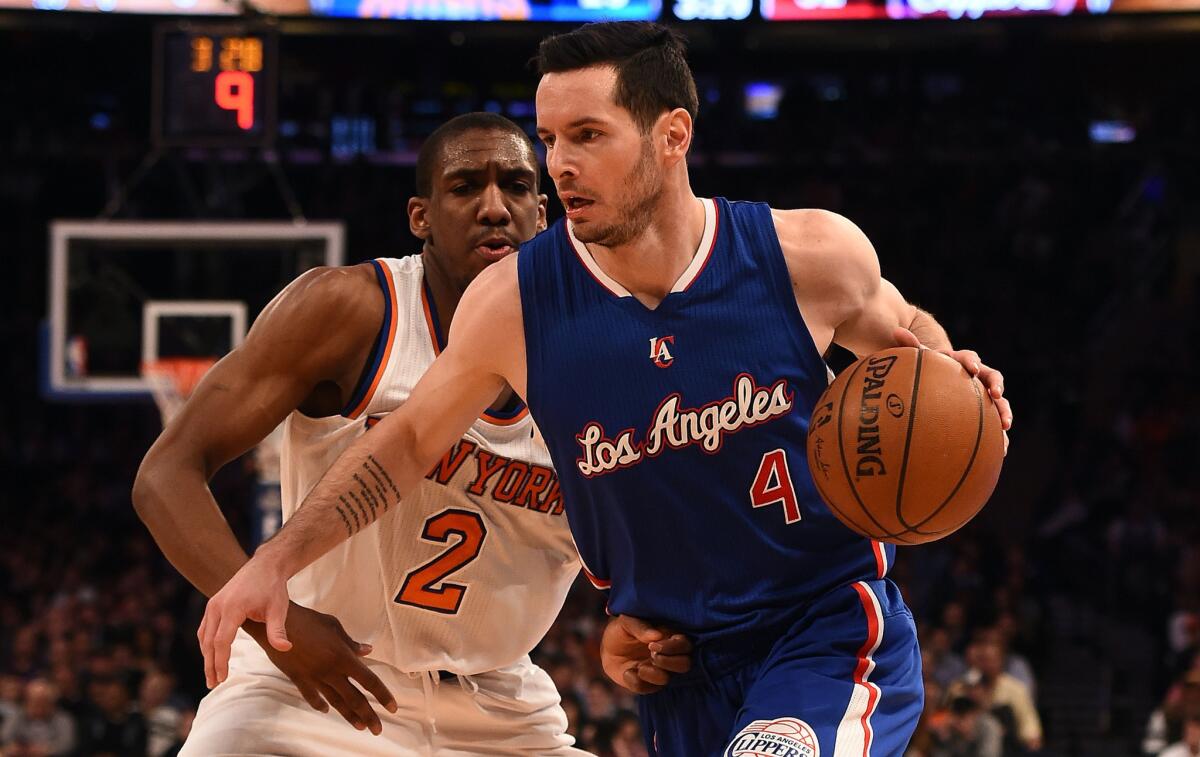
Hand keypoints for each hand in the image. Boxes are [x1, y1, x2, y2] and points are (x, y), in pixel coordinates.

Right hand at [199, 553, 292, 688]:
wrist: (265, 566)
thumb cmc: (273, 587)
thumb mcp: (279, 608)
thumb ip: (278, 630)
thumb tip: (286, 648)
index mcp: (231, 608)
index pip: (221, 642)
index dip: (220, 662)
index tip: (222, 678)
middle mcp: (217, 606)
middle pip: (208, 642)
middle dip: (210, 664)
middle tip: (213, 684)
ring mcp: (213, 604)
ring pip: (204, 635)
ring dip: (206, 656)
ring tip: (212, 675)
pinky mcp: (213, 604)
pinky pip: (205, 628)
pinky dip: (206, 644)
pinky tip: (211, 656)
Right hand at [244, 603, 397, 733]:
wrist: (274, 623)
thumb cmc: (308, 619)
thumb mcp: (334, 626)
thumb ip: (351, 643)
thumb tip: (368, 651)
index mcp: (343, 656)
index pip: (369, 680)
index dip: (382, 695)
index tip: (392, 707)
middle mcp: (330, 671)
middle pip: (354, 698)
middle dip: (368, 715)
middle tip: (378, 729)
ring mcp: (314, 677)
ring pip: (336, 701)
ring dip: (349, 716)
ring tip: (360, 727)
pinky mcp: (298, 679)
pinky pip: (312, 696)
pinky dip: (320, 704)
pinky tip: (326, 711)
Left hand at [600, 615, 692, 693]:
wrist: (607, 649)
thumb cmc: (621, 630)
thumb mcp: (626, 622)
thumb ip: (640, 627)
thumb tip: (657, 635)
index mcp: (668, 637)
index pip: (685, 644)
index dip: (674, 647)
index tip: (653, 645)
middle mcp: (668, 656)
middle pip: (685, 664)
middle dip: (669, 663)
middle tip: (652, 656)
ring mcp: (658, 671)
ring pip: (667, 679)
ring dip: (653, 675)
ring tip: (639, 667)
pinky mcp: (646, 684)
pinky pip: (647, 689)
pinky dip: (636, 683)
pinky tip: (627, 672)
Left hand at [893, 327, 1011, 453]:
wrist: (943, 378)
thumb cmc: (930, 367)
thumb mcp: (921, 357)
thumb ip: (911, 345)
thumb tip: (895, 330)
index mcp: (962, 361)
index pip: (970, 358)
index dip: (972, 362)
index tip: (972, 369)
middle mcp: (978, 375)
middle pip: (993, 377)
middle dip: (997, 385)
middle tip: (997, 394)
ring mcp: (984, 393)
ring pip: (999, 400)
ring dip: (1004, 410)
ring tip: (1005, 425)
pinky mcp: (986, 409)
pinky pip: (995, 419)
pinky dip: (1000, 431)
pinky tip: (1001, 448)